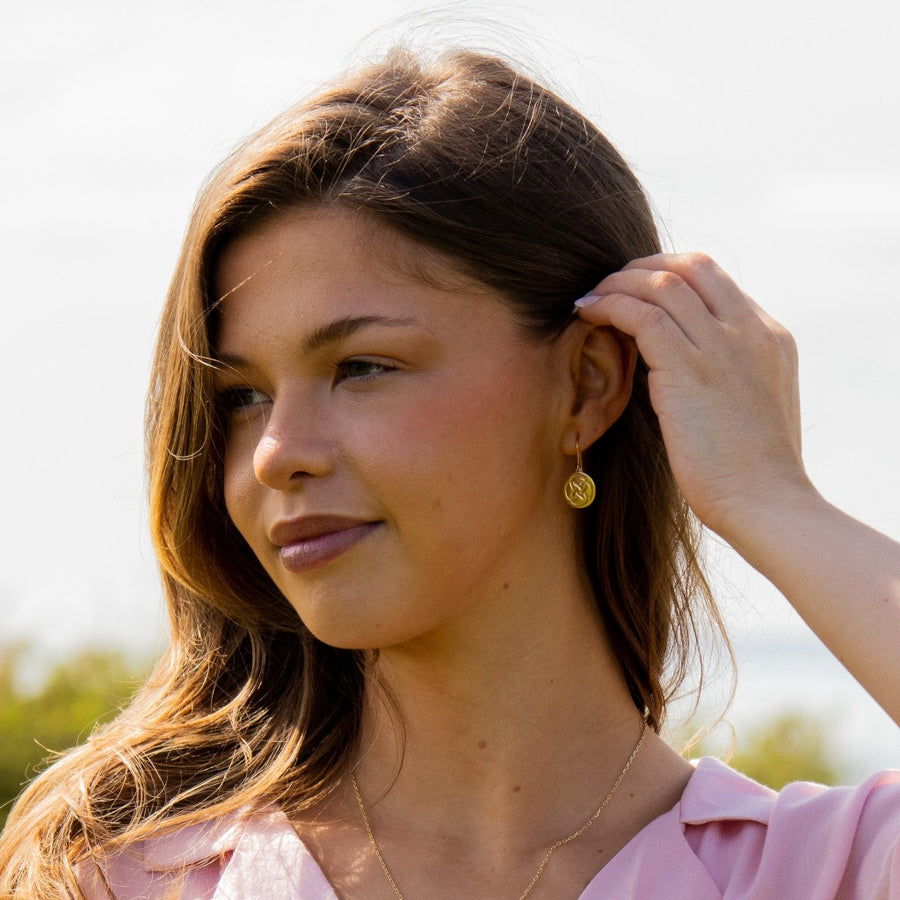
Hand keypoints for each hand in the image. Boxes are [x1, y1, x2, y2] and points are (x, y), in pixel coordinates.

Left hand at [576, 252, 812, 541]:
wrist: (767, 504)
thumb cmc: (753, 474)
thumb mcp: (753, 409)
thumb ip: (730, 377)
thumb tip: (685, 370)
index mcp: (771, 338)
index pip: (716, 281)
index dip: (670, 276)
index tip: (637, 290)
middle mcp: (751, 331)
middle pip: (692, 266)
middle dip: (643, 266)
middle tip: (609, 283)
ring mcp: (723, 347)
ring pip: (663, 283)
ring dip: (618, 283)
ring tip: (590, 297)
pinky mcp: (690, 369)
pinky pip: (642, 315)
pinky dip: (610, 305)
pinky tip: (587, 313)